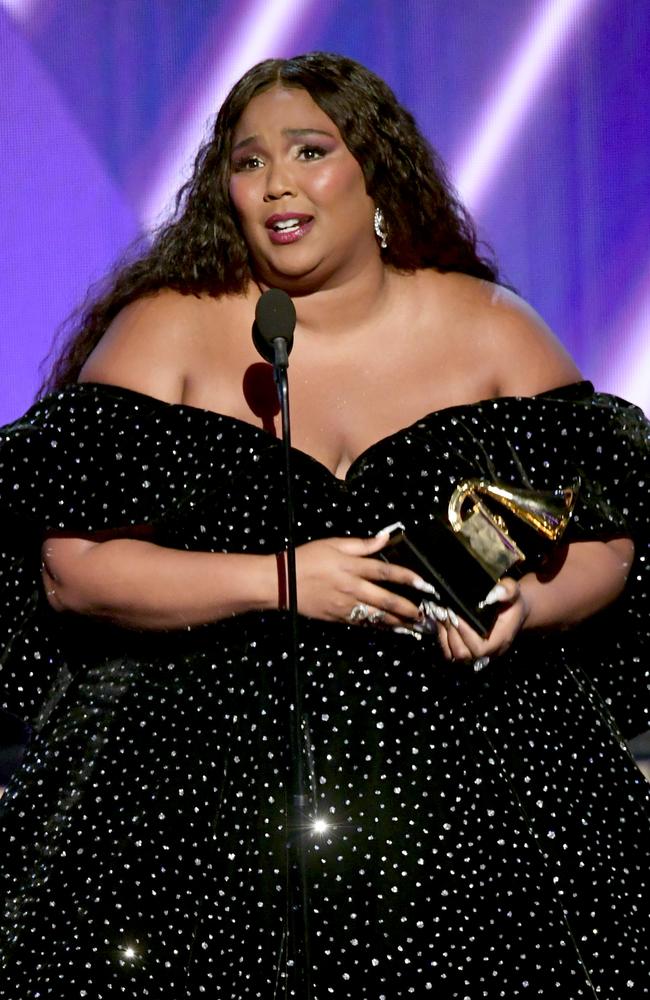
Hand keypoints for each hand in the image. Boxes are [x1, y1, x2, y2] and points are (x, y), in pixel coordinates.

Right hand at [294, 533, 425, 626]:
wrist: (281, 582)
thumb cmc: (306, 559)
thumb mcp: (333, 544)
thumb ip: (361, 544)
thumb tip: (385, 537)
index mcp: (351, 566)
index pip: (386, 572)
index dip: (407, 578)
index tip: (425, 584)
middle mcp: (352, 587)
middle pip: (386, 600)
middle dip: (408, 608)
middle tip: (426, 614)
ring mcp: (345, 605)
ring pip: (377, 617)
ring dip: (398, 622)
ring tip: (415, 626)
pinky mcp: (338, 617)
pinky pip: (363, 624)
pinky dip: (379, 627)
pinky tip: (392, 630)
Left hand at [434, 577, 529, 663]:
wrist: (512, 611)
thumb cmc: (512, 602)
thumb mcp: (513, 592)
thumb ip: (507, 591)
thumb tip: (491, 594)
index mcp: (500, 640)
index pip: (480, 648)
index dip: (465, 633)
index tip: (456, 614)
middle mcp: (488, 652)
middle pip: (463, 654)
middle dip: (452, 632)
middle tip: (446, 611)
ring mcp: (476, 654)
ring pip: (453, 655)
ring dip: (445, 635)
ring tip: (443, 615)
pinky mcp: (466, 651)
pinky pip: (449, 652)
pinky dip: (442, 638)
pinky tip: (443, 621)